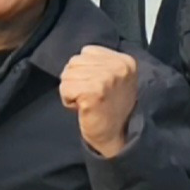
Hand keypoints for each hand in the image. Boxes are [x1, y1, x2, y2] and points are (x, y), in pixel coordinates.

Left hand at [60, 44, 140, 158]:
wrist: (116, 137)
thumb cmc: (111, 108)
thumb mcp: (115, 78)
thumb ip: (100, 64)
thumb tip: (74, 59)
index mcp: (125, 61)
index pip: (87, 51)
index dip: (84, 70)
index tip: (96, 87)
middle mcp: (118, 67)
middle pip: (75, 61)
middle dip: (76, 80)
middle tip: (90, 97)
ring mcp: (106, 78)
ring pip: (67, 74)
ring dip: (71, 90)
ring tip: (87, 102)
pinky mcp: (93, 92)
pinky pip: (65, 88)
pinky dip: (68, 100)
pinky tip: (82, 108)